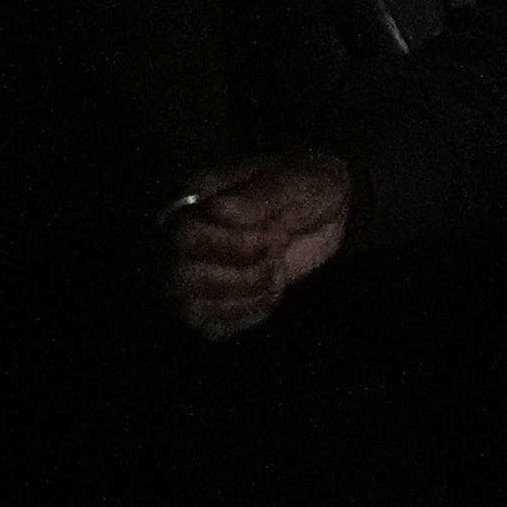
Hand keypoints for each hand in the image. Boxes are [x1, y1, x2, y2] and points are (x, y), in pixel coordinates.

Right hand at [169, 148, 356, 339]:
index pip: (182, 236)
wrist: (327, 208)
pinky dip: (246, 316)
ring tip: (275, 275)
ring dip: (245, 298)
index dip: (232, 246)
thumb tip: (219, 210)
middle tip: (275, 259)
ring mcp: (192, 269)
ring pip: (190, 307)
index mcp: (193, 200)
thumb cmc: (305, 186)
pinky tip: (269, 294)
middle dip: (240, 277)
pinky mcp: (212, 299)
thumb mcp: (296, 180)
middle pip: (179, 277)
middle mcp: (180, 237)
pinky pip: (210, 326)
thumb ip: (260, 194)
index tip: (276, 236)